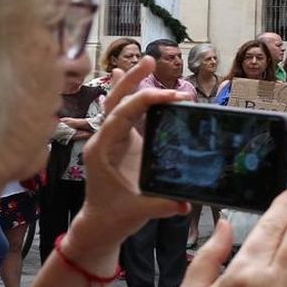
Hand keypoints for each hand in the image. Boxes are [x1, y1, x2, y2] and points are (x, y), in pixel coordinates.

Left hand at [64, 59, 189, 255]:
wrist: (100, 226)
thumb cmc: (115, 218)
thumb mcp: (139, 212)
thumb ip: (162, 206)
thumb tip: (186, 202)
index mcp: (103, 150)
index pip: (123, 115)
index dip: (147, 101)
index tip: (174, 96)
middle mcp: (104, 139)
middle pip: (115, 100)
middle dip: (132, 79)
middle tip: (150, 60)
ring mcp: (111, 139)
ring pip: (118, 103)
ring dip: (132, 82)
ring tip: (147, 61)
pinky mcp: (121, 142)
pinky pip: (124, 113)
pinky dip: (130, 95)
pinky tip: (132, 79)